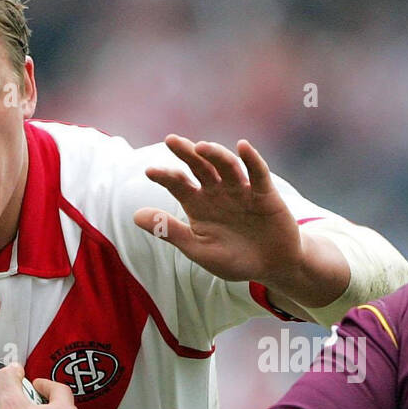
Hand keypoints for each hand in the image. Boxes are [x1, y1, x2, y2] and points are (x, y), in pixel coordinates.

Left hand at [133, 136, 302, 283]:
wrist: (272, 267)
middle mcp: (217, 191)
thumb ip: (171, 231)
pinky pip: (257, 173)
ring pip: (226, 166)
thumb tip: (135, 216)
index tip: (150, 171)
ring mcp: (241, 190)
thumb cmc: (233, 259)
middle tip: (172, 141)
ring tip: (202, 147)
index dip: (165, 176)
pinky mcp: (265, 193)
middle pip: (199, 166)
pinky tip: (242, 147)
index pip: (178, 184)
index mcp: (198, 204)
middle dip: (186, 153)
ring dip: (215, 154)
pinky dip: (251, 159)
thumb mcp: (199, 250)